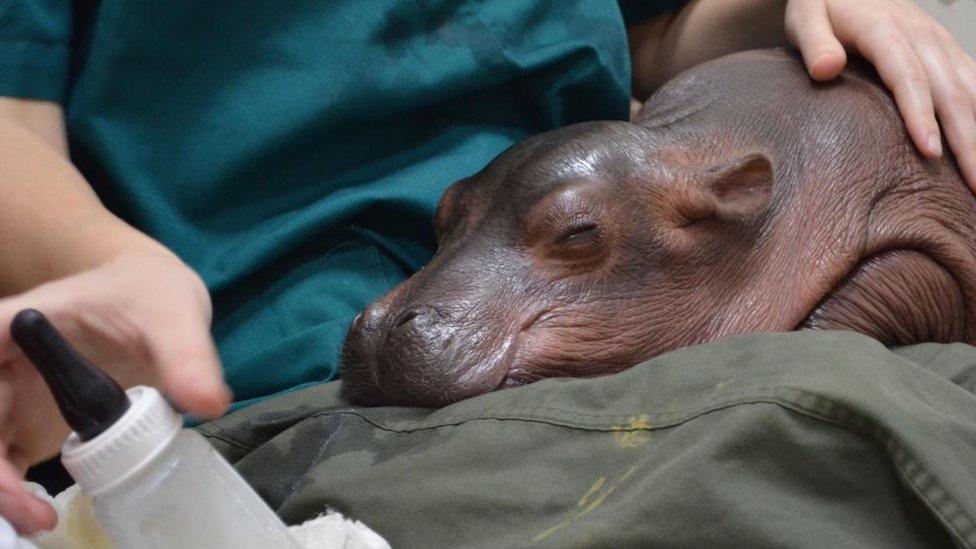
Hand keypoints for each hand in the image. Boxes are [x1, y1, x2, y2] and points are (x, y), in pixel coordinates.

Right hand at [0, 252, 230, 533]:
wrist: (155, 296)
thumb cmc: (150, 293)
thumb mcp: (172, 316)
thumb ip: (188, 355)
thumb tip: (207, 402)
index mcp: (12, 327)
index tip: (11, 465)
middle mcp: (2, 364)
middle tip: (34, 513)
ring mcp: (13, 396)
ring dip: (4, 489)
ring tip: (39, 519)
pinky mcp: (30, 422)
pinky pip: (7, 460)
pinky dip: (14, 490)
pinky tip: (40, 513)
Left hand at [785, 0, 975, 189]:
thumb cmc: (819, 7)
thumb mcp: (804, 18)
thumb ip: (813, 43)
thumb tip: (826, 69)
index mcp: (885, 30)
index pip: (908, 76)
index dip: (921, 115)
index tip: (930, 152)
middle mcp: (920, 35)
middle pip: (950, 90)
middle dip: (967, 139)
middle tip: (974, 185)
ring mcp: (938, 41)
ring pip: (971, 88)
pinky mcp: (945, 48)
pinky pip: (973, 79)